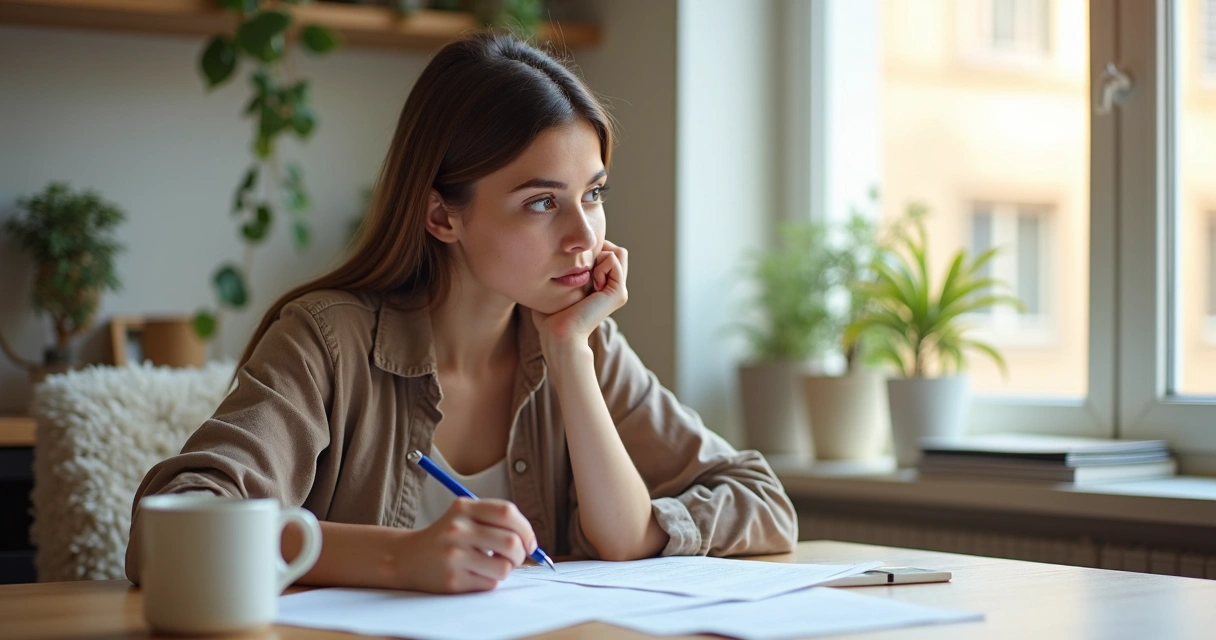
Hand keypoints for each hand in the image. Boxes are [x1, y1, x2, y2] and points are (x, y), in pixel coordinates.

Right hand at [393, 498, 537, 592]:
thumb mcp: (464, 515)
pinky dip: (490, 580)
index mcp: (464, 507)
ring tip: (493, 565)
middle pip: (511, 541)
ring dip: (506, 569)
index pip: (508, 513)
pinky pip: (490, 583)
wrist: (407, 558)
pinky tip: (476, 574)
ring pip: (504, 566)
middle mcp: (458, 529)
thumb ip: (495, 520)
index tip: (529, 542)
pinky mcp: (453, 580)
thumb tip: (531, 542)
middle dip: (521, 553)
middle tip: (516, 557)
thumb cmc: (446, 537)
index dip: (526, 529)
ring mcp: (454, 555)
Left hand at [532, 239, 628, 353]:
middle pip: (614, 251)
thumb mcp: (555, 288)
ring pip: (618, 252)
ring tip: (587, 274)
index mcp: (600, 285)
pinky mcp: (618, 293)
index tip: (572, 266)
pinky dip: (601, 263)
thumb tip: (553, 257)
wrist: (559, 335)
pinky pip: (614, 259)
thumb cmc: (550, 316)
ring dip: (600, 256)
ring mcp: (617, 290)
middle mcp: (612, 287)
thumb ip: (561, 272)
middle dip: (597, 250)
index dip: (590, 249)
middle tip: (581, 268)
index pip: (605, 251)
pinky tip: (592, 280)